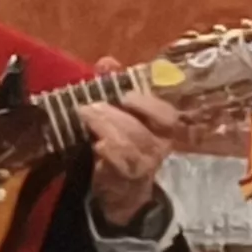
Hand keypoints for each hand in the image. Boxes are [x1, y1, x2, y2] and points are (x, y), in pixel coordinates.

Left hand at [79, 62, 178, 226]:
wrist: (119, 189)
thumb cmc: (120, 143)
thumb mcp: (118, 113)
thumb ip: (113, 86)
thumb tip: (108, 62)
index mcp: (161, 127)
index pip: (166, 114)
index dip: (148, 103)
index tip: (125, 94)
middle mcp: (159, 145)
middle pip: (147, 127)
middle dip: (119, 113)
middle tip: (92, 104)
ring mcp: (144, 164)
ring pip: (133, 143)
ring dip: (107, 126)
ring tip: (85, 114)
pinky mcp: (126, 178)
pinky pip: (121, 163)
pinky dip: (108, 151)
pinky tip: (96, 144)